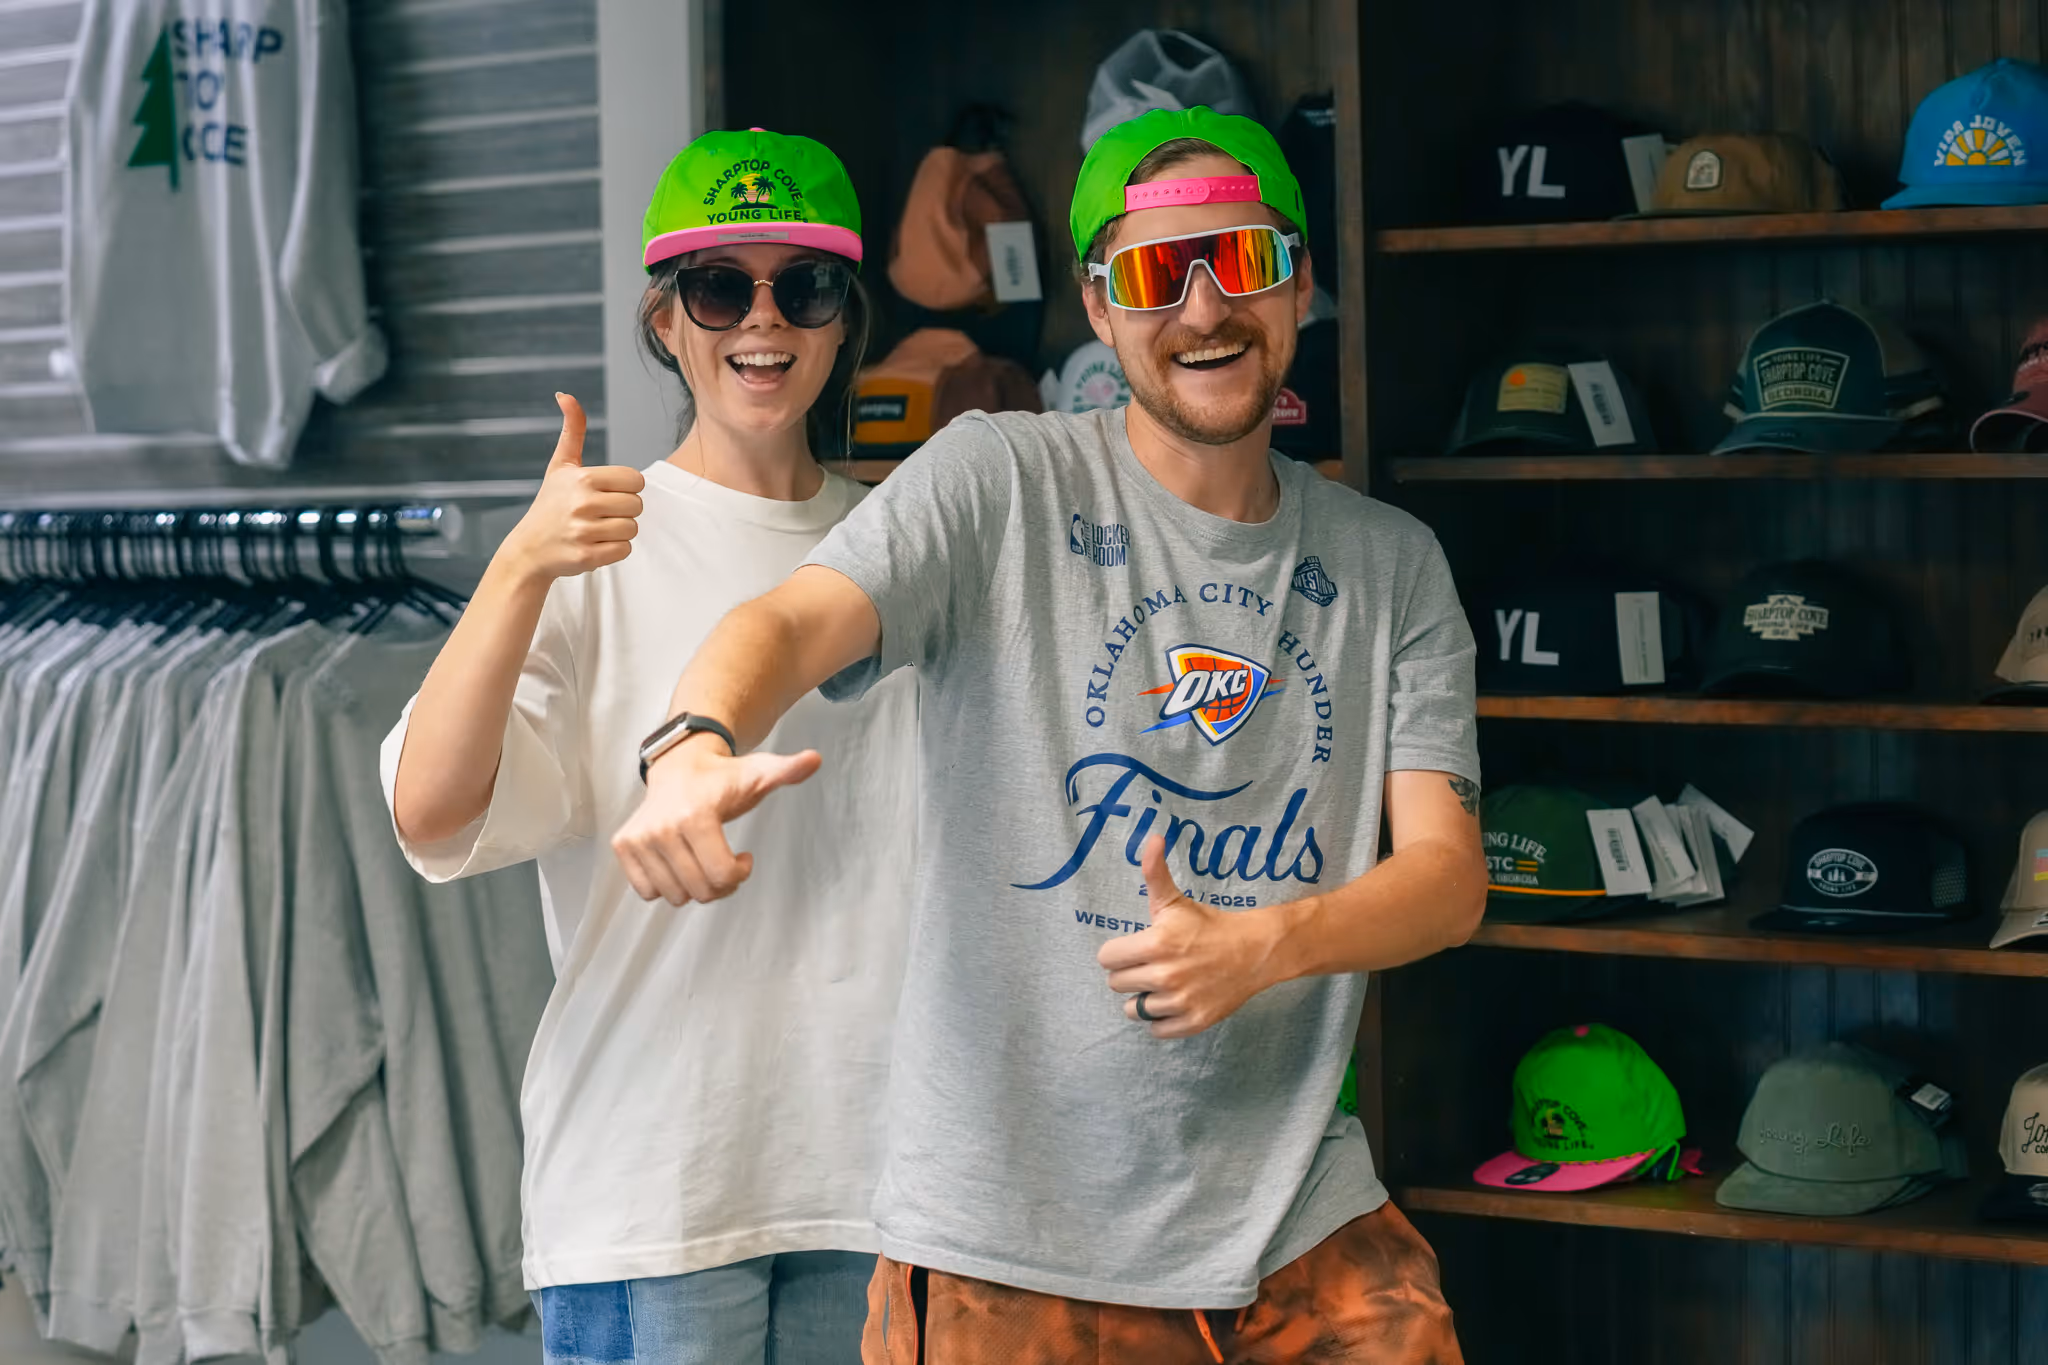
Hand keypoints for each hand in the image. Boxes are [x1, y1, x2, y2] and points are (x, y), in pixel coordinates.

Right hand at [501, 393, 644, 579]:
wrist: (529, 549)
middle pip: (637, 505)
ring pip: (632, 528)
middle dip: (623, 510)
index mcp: (583, 478)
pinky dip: (614, 550)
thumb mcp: (560, 466)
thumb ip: (572, 431)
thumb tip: (565, 394)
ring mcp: (584, 532)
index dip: (626, 488)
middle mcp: (583, 503)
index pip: (635, 480)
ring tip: (595, 529)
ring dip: (618, 531)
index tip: (606, 492)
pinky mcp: (587, 557)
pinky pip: (624, 550)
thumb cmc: (551, 504)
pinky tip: (594, 544)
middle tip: (599, 513)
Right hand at [610, 733, 822, 904]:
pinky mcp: (623, 846)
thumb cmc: (722, 778)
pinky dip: (665, 886)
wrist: (679, 765)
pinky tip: (679, 863)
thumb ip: (787, 770)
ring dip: (694, 887)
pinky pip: (647, 892)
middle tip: (724, 860)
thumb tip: (815, 758)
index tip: (745, 857)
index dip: (739, 873)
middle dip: (720, 884)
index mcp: (695, 815)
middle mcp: (661, 828)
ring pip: (675, 896)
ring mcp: (638, 838)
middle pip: (700, 891)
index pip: (720, 875)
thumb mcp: (758, 773)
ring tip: (702, 860)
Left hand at [1098, 835, 1285, 1038]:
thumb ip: (1155, 872)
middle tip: (1152, 964)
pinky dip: (1162, 1019)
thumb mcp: (1176, 901)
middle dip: (1131, 974)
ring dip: (1145, 998)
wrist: (1255, 951)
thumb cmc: (1209, 925)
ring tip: (1165, 984)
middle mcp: (1164, 975)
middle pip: (1117, 985)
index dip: (1119, 952)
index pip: (1107, 959)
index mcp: (1155, 944)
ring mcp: (1179, 1002)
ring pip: (1134, 1010)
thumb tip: (1151, 837)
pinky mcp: (1193, 1022)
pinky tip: (1176, 1000)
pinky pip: (1156, 1030)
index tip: (1137, 948)